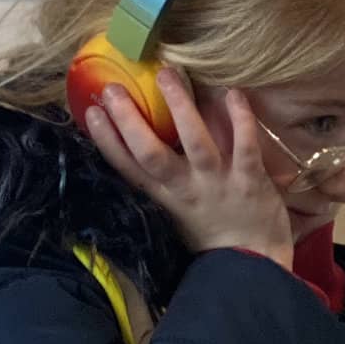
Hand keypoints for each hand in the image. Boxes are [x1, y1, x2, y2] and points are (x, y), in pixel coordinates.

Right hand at [83, 70, 292, 269]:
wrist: (254, 269)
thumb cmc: (213, 238)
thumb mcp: (176, 214)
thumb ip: (162, 183)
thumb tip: (140, 143)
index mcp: (164, 199)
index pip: (128, 168)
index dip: (107, 140)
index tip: (90, 111)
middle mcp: (186, 190)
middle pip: (151, 153)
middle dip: (130, 120)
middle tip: (112, 88)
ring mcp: (218, 184)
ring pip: (196, 143)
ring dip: (181, 108)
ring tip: (167, 74)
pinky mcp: (251, 181)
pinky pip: (245, 146)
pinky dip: (240, 119)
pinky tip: (231, 93)